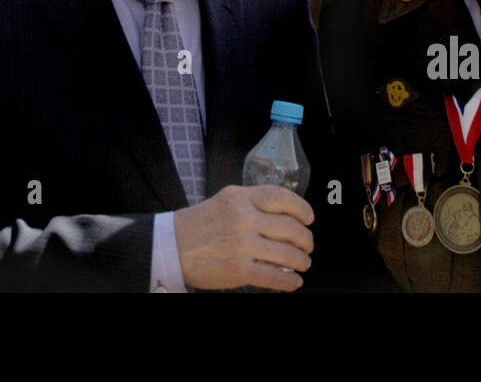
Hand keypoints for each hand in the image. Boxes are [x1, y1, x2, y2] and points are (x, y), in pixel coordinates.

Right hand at [174, 184, 314, 290]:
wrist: (171, 246)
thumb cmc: (199, 224)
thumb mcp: (225, 201)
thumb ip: (252, 204)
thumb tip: (285, 217)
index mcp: (240, 197)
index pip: (282, 198)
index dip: (302, 209)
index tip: (309, 218)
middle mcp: (243, 218)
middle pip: (290, 227)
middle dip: (306, 239)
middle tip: (308, 245)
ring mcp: (242, 245)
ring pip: (287, 254)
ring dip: (301, 261)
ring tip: (303, 263)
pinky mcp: (239, 270)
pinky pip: (274, 277)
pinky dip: (289, 282)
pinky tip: (293, 282)